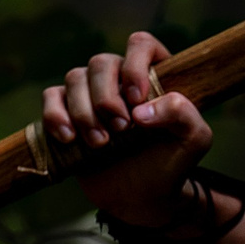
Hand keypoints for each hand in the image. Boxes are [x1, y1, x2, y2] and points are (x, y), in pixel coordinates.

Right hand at [42, 31, 212, 226]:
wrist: (141, 199)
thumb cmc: (170, 164)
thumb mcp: (194, 141)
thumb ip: (184, 114)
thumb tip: (143, 109)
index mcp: (153, 75)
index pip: (140, 44)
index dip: (135, 66)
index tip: (137, 99)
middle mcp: (119, 78)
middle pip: (101, 62)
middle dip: (107, 98)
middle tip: (121, 130)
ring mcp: (90, 94)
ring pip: (74, 78)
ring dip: (85, 113)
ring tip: (101, 144)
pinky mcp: (66, 113)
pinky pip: (51, 97)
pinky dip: (55, 115)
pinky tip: (69, 138)